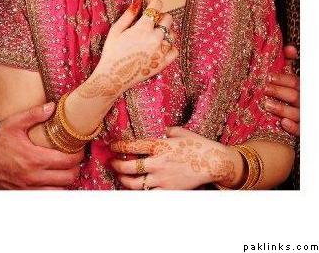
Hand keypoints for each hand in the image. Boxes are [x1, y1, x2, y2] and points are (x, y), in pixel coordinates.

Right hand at [0, 103, 83, 188]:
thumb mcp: (15, 123)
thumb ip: (35, 114)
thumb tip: (53, 106)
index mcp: (34, 158)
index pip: (67, 161)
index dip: (78, 155)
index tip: (80, 148)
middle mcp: (33, 176)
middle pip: (67, 178)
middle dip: (76, 168)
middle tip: (76, 158)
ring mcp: (28, 188)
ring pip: (59, 191)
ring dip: (66, 181)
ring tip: (67, 169)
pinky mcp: (22, 194)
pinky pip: (45, 197)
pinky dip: (54, 190)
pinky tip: (54, 180)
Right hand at [78, 0, 178, 100]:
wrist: (113, 77)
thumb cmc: (112, 52)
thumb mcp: (116, 30)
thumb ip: (129, 14)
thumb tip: (139, 0)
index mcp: (143, 28)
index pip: (157, 6)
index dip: (153, 3)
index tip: (150, 5)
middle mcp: (155, 38)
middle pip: (168, 18)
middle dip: (160, 17)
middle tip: (151, 22)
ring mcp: (161, 51)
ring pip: (173, 34)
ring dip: (165, 31)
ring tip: (154, 35)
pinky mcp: (163, 63)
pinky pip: (175, 50)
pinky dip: (170, 47)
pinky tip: (160, 47)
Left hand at [110, 127, 241, 189]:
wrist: (213, 162)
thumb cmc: (198, 144)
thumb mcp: (181, 132)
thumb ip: (168, 131)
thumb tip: (163, 131)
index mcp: (160, 145)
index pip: (133, 146)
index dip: (119, 146)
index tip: (112, 146)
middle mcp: (158, 162)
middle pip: (129, 167)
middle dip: (117, 165)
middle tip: (112, 163)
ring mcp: (162, 178)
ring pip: (135, 184)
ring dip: (124, 180)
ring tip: (120, 176)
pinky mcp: (169, 190)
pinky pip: (149, 193)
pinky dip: (140, 192)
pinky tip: (136, 188)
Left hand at [264, 44, 299, 136]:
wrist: (295, 117)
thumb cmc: (290, 93)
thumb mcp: (290, 79)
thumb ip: (288, 64)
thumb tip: (289, 48)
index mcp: (300, 88)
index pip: (294, 81)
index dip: (282, 78)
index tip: (267, 76)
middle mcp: (303, 101)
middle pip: (293, 95)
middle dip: (278, 91)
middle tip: (264, 88)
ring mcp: (303, 116)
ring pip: (295, 113)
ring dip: (281, 108)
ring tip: (267, 104)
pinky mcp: (302, 130)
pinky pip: (300, 130)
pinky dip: (292, 127)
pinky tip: (282, 123)